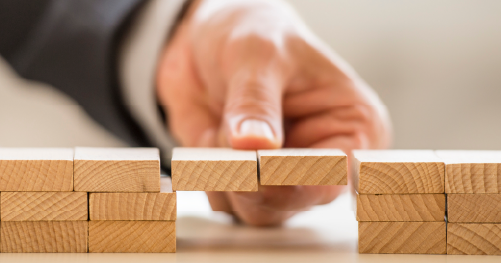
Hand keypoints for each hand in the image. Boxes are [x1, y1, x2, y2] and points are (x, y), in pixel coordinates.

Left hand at [157, 0, 391, 225]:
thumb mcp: (258, 54)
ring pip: (255, 210)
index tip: (255, 162)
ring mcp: (282, 174)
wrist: (208, 37)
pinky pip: (224, 201)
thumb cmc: (253, 33)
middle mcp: (321, 159)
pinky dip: (207, 174)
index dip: (291, 176)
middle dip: (250, 177)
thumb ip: (255, 102)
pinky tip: (209, 137)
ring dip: (225, 174)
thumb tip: (254, 145)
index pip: (333, 175)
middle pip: (291, 202)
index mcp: (352, 127)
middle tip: (226, 140)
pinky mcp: (247, 179)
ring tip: (218, 126)